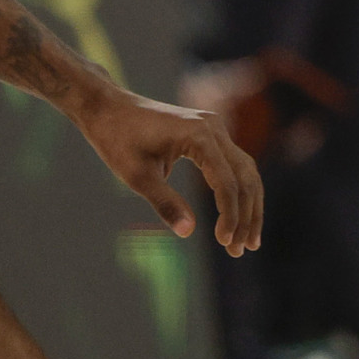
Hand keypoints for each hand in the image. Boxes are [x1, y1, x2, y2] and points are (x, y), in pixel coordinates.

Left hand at [76, 87, 264, 254]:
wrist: (109, 108)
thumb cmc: (118, 141)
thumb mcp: (137, 176)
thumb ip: (164, 203)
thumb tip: (188, 232)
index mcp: (199, 135)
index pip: (227, 182)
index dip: (230, 215)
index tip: (225, 244)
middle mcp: (214, 128)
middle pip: (245, 176)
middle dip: (247, 215)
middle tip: (242, 250)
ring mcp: (215, 128)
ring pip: (246, 170)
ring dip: (249, 205)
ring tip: (248, 240)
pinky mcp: (211, 133)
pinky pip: (234, 164)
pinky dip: (239, 190)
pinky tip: (238, 215)